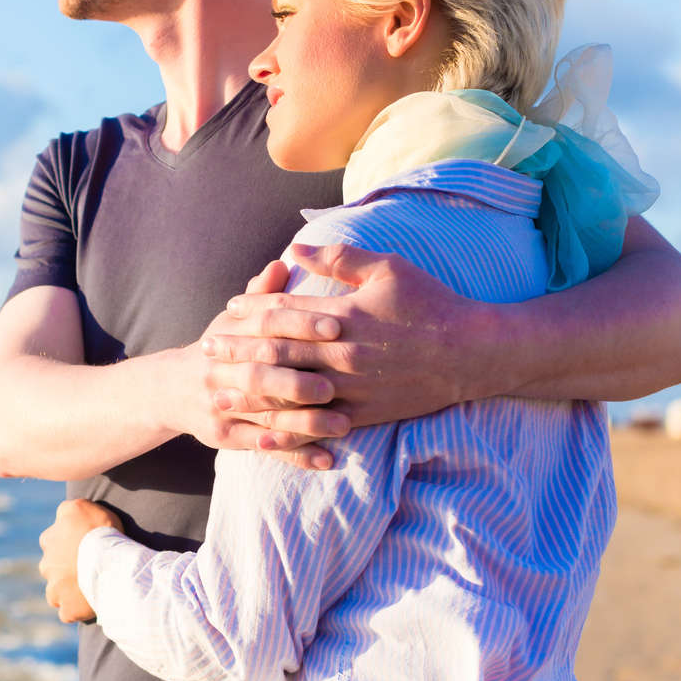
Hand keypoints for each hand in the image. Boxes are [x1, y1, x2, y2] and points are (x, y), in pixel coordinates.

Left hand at [38, 499, 120, 623]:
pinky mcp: (67, 609)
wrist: (110, 561)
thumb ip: (66, 511)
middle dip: (65, 568)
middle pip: (53, 568)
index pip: (51, 540)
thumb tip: (62, 517)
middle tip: (87, 567)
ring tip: (89, 587)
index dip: (67, 543)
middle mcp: (46, 565)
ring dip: (68, 590)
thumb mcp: (79, 507)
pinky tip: (90, 603)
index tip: (82, 546)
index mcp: (48, 540)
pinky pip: (68, 612)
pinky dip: (76, 610)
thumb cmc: (98, 531)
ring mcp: (55, 590)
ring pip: (57, 591)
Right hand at [191, 259, 349, 469]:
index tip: (336, 326)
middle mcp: (222, 371)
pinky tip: (328, 458)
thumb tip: (285, 261)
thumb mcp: (233, 318)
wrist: (170, 389)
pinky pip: (266, 447)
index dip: (300, 324)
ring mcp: (223, 407)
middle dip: (297, 381)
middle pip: (259, 376)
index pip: (266, 326)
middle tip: (335, 385)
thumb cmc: (219, 347)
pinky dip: (297, 454)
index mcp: (230, 336)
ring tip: (344, 424)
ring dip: (305, 423)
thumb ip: (263, 295)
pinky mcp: (227, 437)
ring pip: (266, 417)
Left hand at [210, 244, 483, 451]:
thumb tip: (294, 248)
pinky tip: (264, 433)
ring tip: (220, 391)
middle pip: (276, 353)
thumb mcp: (387, 268)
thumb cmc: (430, 304)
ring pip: (290, 393)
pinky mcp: (364, 415)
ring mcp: (351, 389)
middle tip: (207, 349)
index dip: (252, 309)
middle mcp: (341, 354)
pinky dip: (287, 429)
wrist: (472, 354)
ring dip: (251, 393)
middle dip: (238, 351)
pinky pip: (317, 426)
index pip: (284, 313)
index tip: (229, 308)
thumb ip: (338, 258)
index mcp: (343, 316)